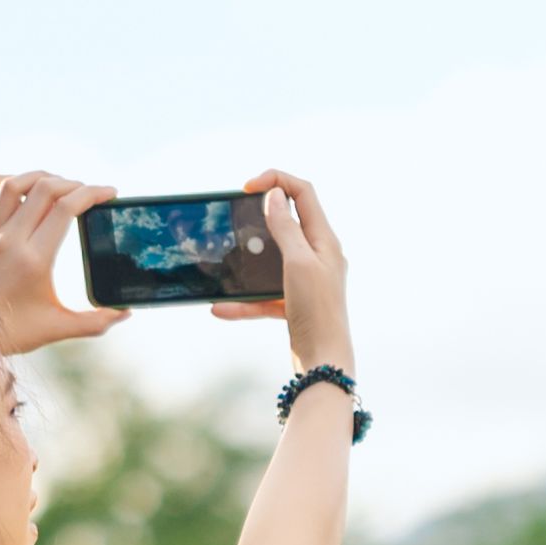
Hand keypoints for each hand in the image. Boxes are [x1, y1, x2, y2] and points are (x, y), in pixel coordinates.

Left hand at [0, 169, 126, 352]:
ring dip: (39, 177)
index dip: (92, 194)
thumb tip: (124, 312)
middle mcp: (10, 239)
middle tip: (86, 191)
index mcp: (35, 259)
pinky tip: (14, 183)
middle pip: (44, 189)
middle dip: (72, 184)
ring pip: (13, 185)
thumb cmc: (12, 331)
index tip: (109, 193)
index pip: (67, 209)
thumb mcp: (58, 328)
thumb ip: (95, 321)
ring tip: (56, 183)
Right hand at [210, 169, 351, 371]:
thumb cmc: (317, 311)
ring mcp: (306, 281)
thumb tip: (276, 195)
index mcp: (325, 241)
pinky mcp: (294, 304)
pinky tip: (221, 308)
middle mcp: (318, 257)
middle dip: (258, 217)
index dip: (276, 180)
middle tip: (235, 217)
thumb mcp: (299, 262)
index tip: (247, 188)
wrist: (324, 364)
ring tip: (224, 260)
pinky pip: (264, 296)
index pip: (304, 193)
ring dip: (246, 260)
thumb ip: (286, 227)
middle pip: (287, 222)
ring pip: (270, 260)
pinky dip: (244, 301)